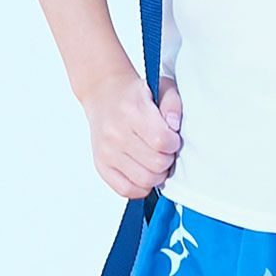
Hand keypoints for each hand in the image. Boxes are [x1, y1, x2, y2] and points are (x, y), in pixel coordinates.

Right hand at [79, 70, 183, 198]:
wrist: (104, 94)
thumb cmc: (133, 94)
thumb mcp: (160, 86)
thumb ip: (173, 104)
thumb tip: (174, 127)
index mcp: (132, 112)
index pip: (161, 141)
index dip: (174, 143)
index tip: (173, 138)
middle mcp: (116, 133)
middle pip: (156, 163)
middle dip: (168, 159)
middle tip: (166, 150)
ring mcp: (107, 152)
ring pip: (144, 180)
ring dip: (158, 174)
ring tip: (157, 161)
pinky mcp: (101, 166)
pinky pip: (126, 190)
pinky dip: (141, 187)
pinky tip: (145, 173)